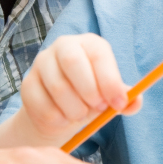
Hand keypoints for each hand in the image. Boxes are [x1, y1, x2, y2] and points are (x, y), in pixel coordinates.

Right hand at [20, 34, 142, 141]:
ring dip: (74, 109)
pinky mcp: (28, 84)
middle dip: (89, 91)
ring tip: (81, 115)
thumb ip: (125, 100)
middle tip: (98, 108)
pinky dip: (57, 118)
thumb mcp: (111, 97)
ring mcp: (42, 63)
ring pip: (57, 86)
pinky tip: (64, 119)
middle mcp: (64, 46)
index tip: (118, 103)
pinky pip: (42, 104)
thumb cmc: (92, 97)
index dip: (110, 80)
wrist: (61, 112)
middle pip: (72, 62)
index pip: (99, 55)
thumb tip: (135, 102)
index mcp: (90, 44)